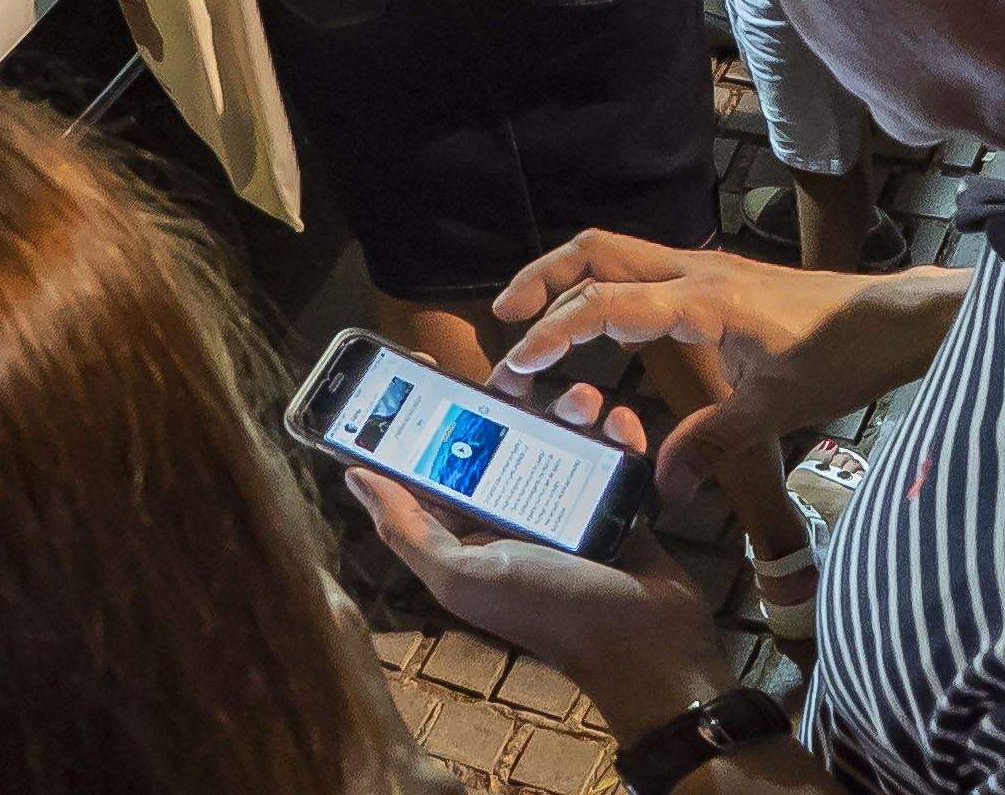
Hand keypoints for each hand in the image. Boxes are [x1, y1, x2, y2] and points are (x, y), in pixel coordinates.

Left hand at [344, 375, 733, 736]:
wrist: (648, 640)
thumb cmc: (550, 610)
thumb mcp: (466, 575)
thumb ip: (409, 530)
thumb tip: (355, 477)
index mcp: (467, 531)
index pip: (432, 465)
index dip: (421, 417)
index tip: (420, 364)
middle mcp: (510, 513)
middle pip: (496, 437)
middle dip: (505, 399)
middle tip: (518, 370)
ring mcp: (563, 502)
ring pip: (556, 433)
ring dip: (570, 407)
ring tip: (585, 400)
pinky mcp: (610, 496)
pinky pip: (608, 449)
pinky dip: (616, 431)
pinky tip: (620, 424)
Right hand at [487, 233, 940, 500]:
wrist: (898, 320)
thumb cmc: (843, 357)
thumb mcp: (775, 412)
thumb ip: (711, 444)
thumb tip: (662, 489)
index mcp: (703, 298)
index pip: (607, 303)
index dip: (553, 332)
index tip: (516, 365)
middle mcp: (697, 271)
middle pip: (599, 250)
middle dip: (544, 278)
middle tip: (504, 320)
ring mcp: (708, 269)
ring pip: (620, 253)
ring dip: (572, 278)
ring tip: (535, 320)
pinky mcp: (720, 280)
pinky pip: (645, 271)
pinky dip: (607, 287)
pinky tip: (600, 326)